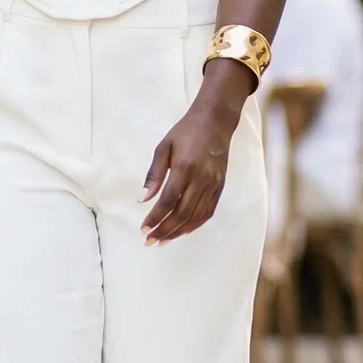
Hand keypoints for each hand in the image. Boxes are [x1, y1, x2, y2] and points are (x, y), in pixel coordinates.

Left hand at [140, 74, 245, 244]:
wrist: (215, 121)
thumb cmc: (186, 131)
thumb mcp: (164, 147)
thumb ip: (153, 174)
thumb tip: (142, 198)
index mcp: (185, 168)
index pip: (168, 200)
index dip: (155, 218)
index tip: (143, 229)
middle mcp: (201, 179)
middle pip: (182, 213)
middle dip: (165, 230)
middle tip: (150, 241)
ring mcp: (213, 184)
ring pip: (195, 216)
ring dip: (178, 231)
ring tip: (163, 240)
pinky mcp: (220, 187)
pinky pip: (207, 212)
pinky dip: (194, 225)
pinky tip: (182, 231)